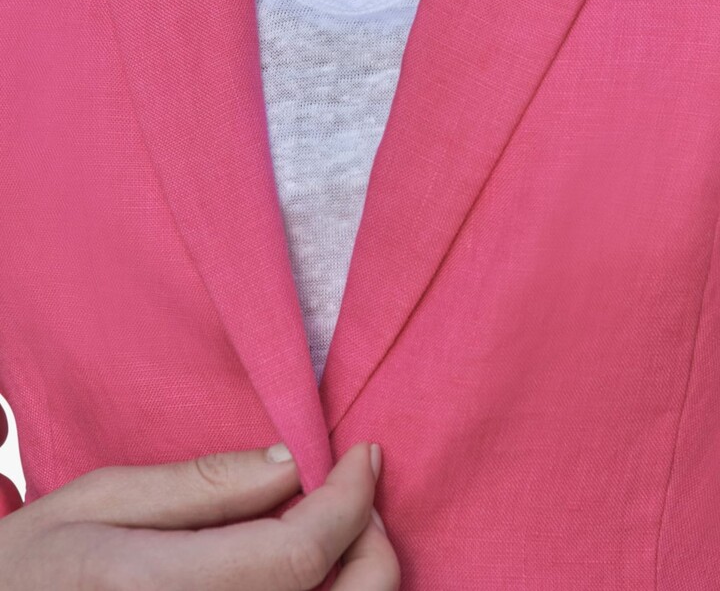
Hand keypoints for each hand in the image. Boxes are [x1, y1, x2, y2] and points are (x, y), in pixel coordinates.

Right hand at [0, 437, 398, 588]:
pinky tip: (307, 580)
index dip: (349, 500)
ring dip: (359, 586)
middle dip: (372, 544)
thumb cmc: (27, 571)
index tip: (365, 454)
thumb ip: (198, 485)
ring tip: (342, 535)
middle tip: (360, 493)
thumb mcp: (92, 503)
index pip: (296, 557)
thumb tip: (291, 464)